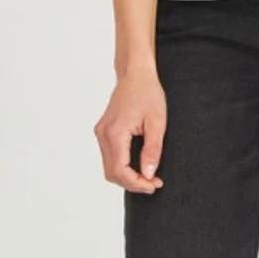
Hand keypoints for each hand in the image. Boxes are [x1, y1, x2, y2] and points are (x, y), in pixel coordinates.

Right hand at [93, 67, 166, 192]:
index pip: (120, 171)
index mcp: (115, 133)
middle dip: (132, 183)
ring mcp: (101, 132)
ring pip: (109, 167)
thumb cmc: (148, 92)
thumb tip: (148, 174)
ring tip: (147, 175)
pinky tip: (137, 164)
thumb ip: (152, 150)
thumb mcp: (157, 122)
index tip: (154, 185)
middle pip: (112, 173)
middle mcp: (103, 134)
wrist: (135, 73)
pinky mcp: (104, 130)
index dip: (137, 184)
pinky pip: (109, 156)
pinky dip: (122, 165)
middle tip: (153, 183)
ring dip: (127, 176)